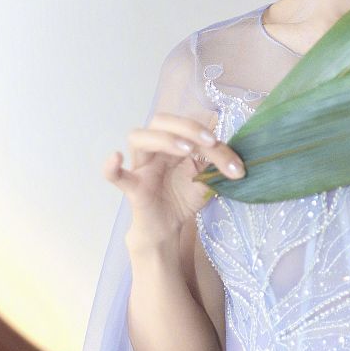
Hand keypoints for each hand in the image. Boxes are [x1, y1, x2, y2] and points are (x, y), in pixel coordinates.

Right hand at [104, 112, 245, 243]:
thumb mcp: (207, 180)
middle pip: (162, 121)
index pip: (191, 129)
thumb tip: (238, 160)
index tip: (235, 164)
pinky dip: (111, 167)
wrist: (169, 228)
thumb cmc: (184, 197)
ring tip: (185, 150)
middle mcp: (156, 148)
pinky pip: (117, 176)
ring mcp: (142, 166)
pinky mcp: (133, 188)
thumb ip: (216, 167)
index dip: (213, 141)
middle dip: (188, 126)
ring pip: (139, 138)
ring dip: (164, 139)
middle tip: (210, 142)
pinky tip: (115, 158)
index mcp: (175, 142)